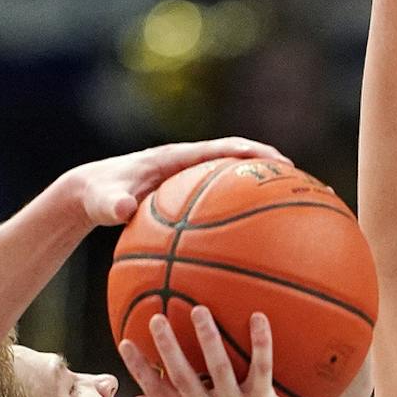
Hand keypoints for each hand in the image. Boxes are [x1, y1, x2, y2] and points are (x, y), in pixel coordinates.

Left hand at [57, 137, 289, 226]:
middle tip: (307, 185)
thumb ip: (112, 203)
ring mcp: (191, 183)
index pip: (224, 149)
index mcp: (177, 158)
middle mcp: (190, 166)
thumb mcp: (102, 199)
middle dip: (273, 172)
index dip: (254, 153)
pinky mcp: (189, 201)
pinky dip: (240, 219)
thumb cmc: (97, 194)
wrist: (89, 193)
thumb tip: (123, 210)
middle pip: (241, 163)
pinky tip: (257, 247)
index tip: (282, 164)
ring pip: (235, 186)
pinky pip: (221, 207)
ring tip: (298, 212)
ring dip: (264, 195)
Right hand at [121, 307, 304, 396]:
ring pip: (219, 368)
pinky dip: (261, 342)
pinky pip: (262, 368)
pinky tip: (257, 317)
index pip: (157, 393)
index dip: (139, 369)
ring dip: (208, 338)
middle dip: (168, 347)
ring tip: (199, 310)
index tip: (126, 342)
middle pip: (183, 377)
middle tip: (157, 318)